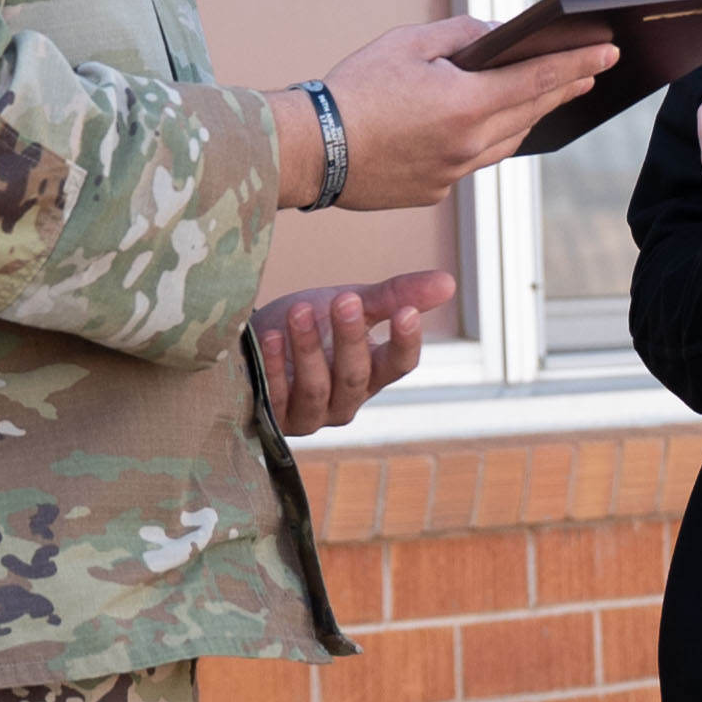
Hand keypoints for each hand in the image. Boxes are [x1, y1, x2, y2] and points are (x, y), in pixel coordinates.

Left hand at [254, 269, 455, 433]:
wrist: (251, 341)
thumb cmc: (308, 324)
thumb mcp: (351, 305)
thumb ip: (394, 295)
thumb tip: (449, 282)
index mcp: (372, 374)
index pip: (400, 365)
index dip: (405, 342)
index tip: (407, 312)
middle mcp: (345, 402)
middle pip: (356, 376)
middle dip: (350, 337)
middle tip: (344, 299)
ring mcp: (309, 415)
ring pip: (316, 388)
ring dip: (308, 347)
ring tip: (299, 311)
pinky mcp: (272, 419)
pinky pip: (277, 396)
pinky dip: (276, 365)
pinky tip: (273, 336)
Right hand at [276, 18, 616, 211]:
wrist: (310, 151)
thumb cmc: (354, 89)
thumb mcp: (407, 43)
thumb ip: (461, 36)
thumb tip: (498, 37)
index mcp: (467, 103)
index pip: (539, 78)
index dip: (578, 63)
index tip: (608, 52)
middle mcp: (469, 144)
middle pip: (530, 113)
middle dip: (562, 88)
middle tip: (590, 71)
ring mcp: (453, 174)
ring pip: (506, 142)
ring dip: (529, 117)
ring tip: (549, 96)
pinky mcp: (434, 192)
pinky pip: (472, 161)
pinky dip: (487, 139)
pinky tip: (491, 126)